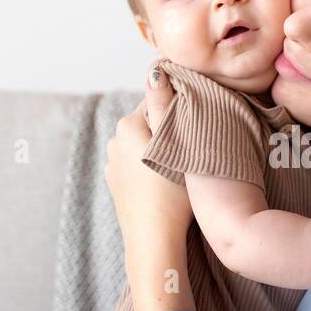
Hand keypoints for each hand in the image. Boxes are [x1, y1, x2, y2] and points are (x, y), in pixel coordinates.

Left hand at [104, 64, 191, 266]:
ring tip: (183, 170)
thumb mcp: (176, 143)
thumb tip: (155, 70)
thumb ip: (164, 105)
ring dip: (162, 150)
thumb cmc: (171, 193)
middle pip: (151, 124)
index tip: (198, 128)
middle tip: (194, 150)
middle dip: (171, 131)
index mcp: (127, 125)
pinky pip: (139, 166)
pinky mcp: (117, 186)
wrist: (154, 240)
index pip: (159, 102)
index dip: (182, 111)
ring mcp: (112, 165)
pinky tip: (166, 186)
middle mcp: (114, 142)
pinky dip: (152, 170)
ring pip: (146, 145)